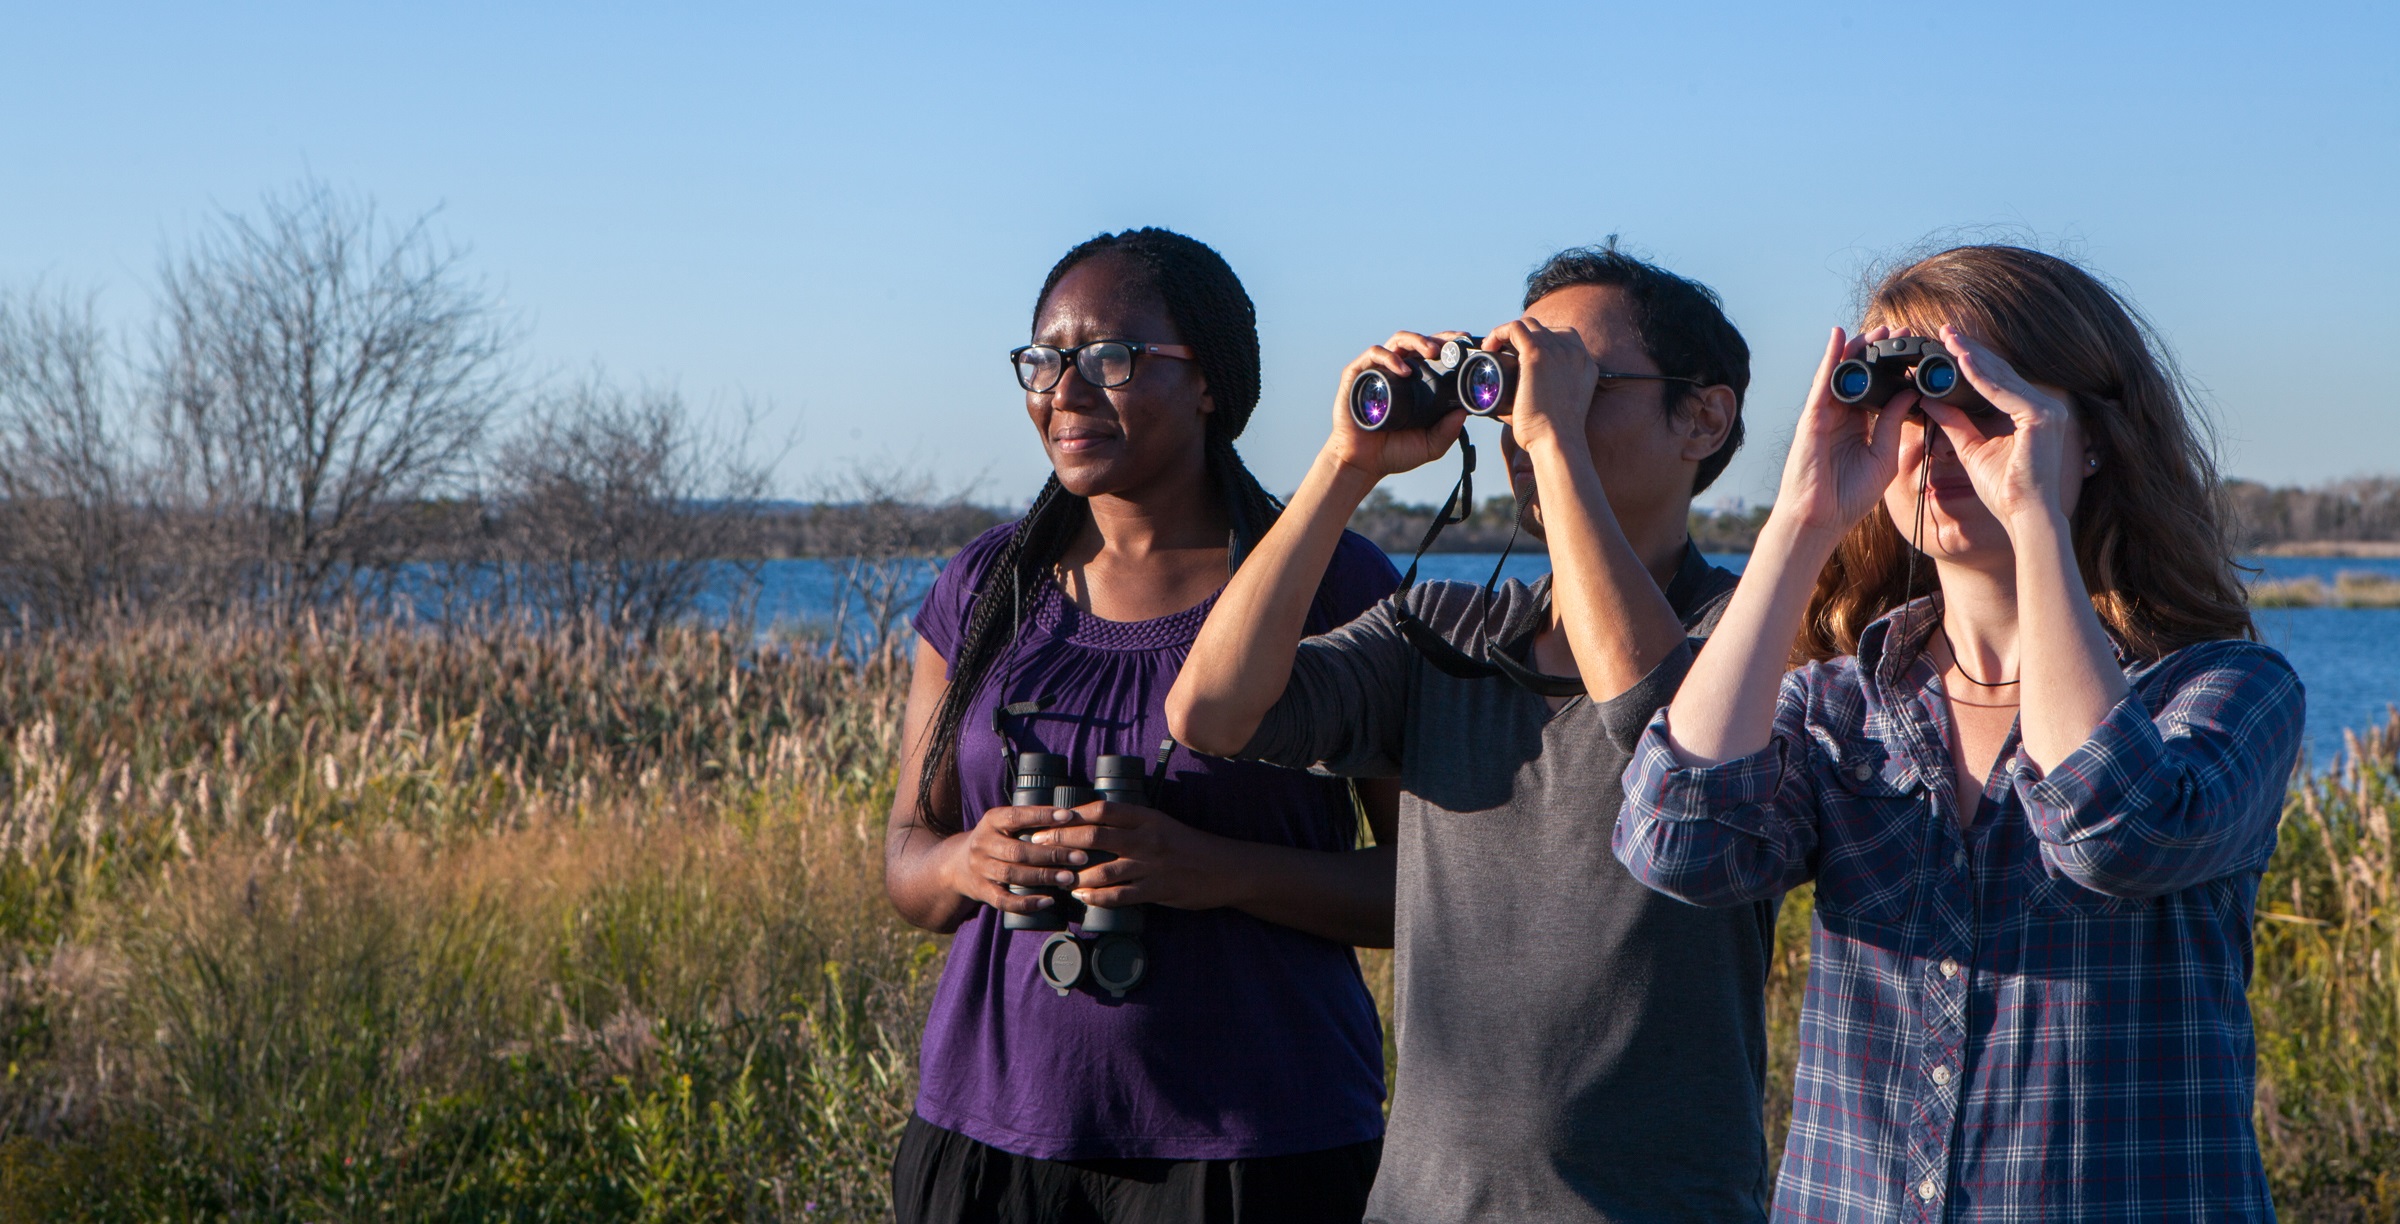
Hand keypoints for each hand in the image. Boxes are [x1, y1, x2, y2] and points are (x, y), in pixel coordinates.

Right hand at [943, 803, 1091, 915]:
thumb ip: (1029, 820)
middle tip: (1080, 857)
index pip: (1017, 816)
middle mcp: (983, 843)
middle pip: (1019, 850)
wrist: (956, 865)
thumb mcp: (1003, 824)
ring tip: (1069, 877)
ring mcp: (981, 869)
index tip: (1069, 816)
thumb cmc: (995, 840)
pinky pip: (1004, 901)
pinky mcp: (982, 892)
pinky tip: (1048, 901)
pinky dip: (1027, 903)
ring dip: (1043, 876)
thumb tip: (1074, 816)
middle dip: (1052, 854)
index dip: (1043, 816)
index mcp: (991, 820)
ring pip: (1013, 874)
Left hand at [1025, 800, 1242, 910]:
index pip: (1103, 810)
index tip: (1050, 818)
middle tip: (1037, 845)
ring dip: (1075, 875)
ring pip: (1103, 869)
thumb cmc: (1188, 845)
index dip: (1073, 814)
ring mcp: (1151, 866)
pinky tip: (1082, 897)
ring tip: (1056, 876)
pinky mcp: (1156, 890)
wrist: (1224, 869)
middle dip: (1061, 841)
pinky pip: (1119, 895)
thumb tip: (1093, 822)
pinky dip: (1096, 897)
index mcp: (1147, 817)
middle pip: (1095, 836)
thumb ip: (1132, 823)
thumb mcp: (1161, 824)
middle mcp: (1147, 838)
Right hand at [1320, 331, 1469, 478]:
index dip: (1449, 345)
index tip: (1465, 345)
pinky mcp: (1358, 374)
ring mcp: (1378, 371)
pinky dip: (1390, 357)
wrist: (1361, 463)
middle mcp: (1397, 372)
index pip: (1434, 355)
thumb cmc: (1393, 453)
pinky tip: (1403, 370)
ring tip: (1432, 352)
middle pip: (1419, 342)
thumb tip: (1463, 412)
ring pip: (1399, 341)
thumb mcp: (1430, 445)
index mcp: (1415, 383)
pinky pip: (1374, 353)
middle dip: (1437, 339)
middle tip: (1450, 347)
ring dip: (1417, 340)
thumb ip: (1447, 432)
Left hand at [1477, 317, 1596, 455]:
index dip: (1539, 341)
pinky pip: (1516, 327)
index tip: (1520, 355)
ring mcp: (1557, 350)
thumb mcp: (1559, 407)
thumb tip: (1511, 398)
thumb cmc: (1553, 434)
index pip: (1562, 337)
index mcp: (1584, 363)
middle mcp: (1574, 352)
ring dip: (1509, 333)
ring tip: (1493, 349)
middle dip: (1522, 337)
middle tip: (1502, 353)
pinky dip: (1499, 332)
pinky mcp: (1537, 354)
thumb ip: (1546, 394)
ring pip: (1529, 325)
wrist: (1557, 441)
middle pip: (1544, 330)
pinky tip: (1490, 346)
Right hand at [1771, 326, 1914, 543]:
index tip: (1913, 353)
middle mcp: (1841, 417)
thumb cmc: (1848, 497)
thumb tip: (1909, 392)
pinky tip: (1840, 336)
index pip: (1878, 390)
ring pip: (1843, 373)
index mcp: (1859, 428)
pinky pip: (1823, 381)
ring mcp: (1825, 415)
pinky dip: (1831, 357)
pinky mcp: (1812, 417)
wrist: (1820, 518)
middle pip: (1861, 376)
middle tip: (1900, 332)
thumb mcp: (1883, 457)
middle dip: (1879, 353)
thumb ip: (1892, 424)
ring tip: (1879, 329)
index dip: (1894, 371)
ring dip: (1859, 348)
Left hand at [1922, 325, 2079, 529]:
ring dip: (1972, 357)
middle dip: (1970, 351)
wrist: (2025, 516)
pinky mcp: (2041, 417)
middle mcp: (2044, 406)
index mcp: (2031, 412)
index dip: (1972, 361)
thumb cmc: (2005, 490)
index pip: (1998, 380)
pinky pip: (2003, 392)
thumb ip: (1954, 422)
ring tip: (1948, 339)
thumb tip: (1929, 399)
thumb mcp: (1972, 448)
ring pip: (2001, 377)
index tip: (1947, 345)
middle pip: (2000, 372)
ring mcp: (2047, 410)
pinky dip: (1981, 377)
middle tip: (1945, 331)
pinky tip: (1961, 361)